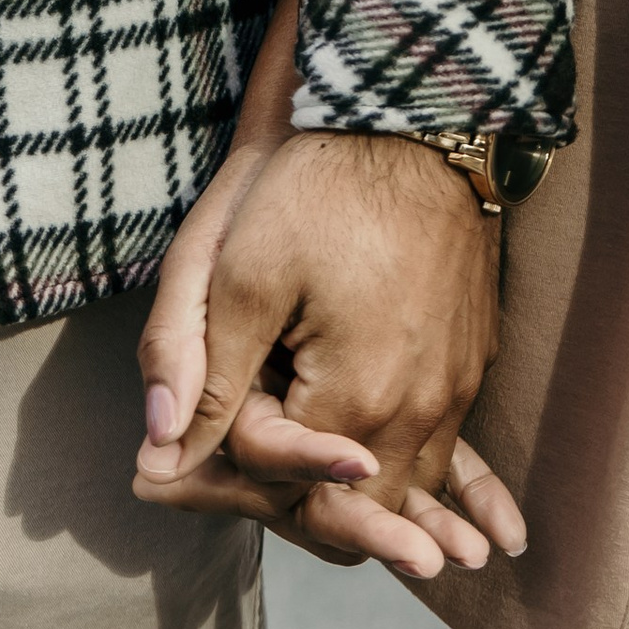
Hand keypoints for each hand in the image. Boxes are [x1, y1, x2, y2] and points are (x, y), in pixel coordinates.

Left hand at [134, 118, 527, 580]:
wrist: (416, 116)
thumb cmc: (320, 184)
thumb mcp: (238, 271)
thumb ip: (200, 373)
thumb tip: (156, 458)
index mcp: (358, 399)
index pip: (291, 495)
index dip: (236, 484)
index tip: (201, 450)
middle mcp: (423, 410)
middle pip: (358, 512)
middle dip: (301, 504)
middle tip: (242, 470)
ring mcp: (457, 387)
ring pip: (410, 488)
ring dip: (362, 495)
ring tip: (305, 459)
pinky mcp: (472, 360)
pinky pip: (444, 445)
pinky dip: (414, 466)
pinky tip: (396, 459)